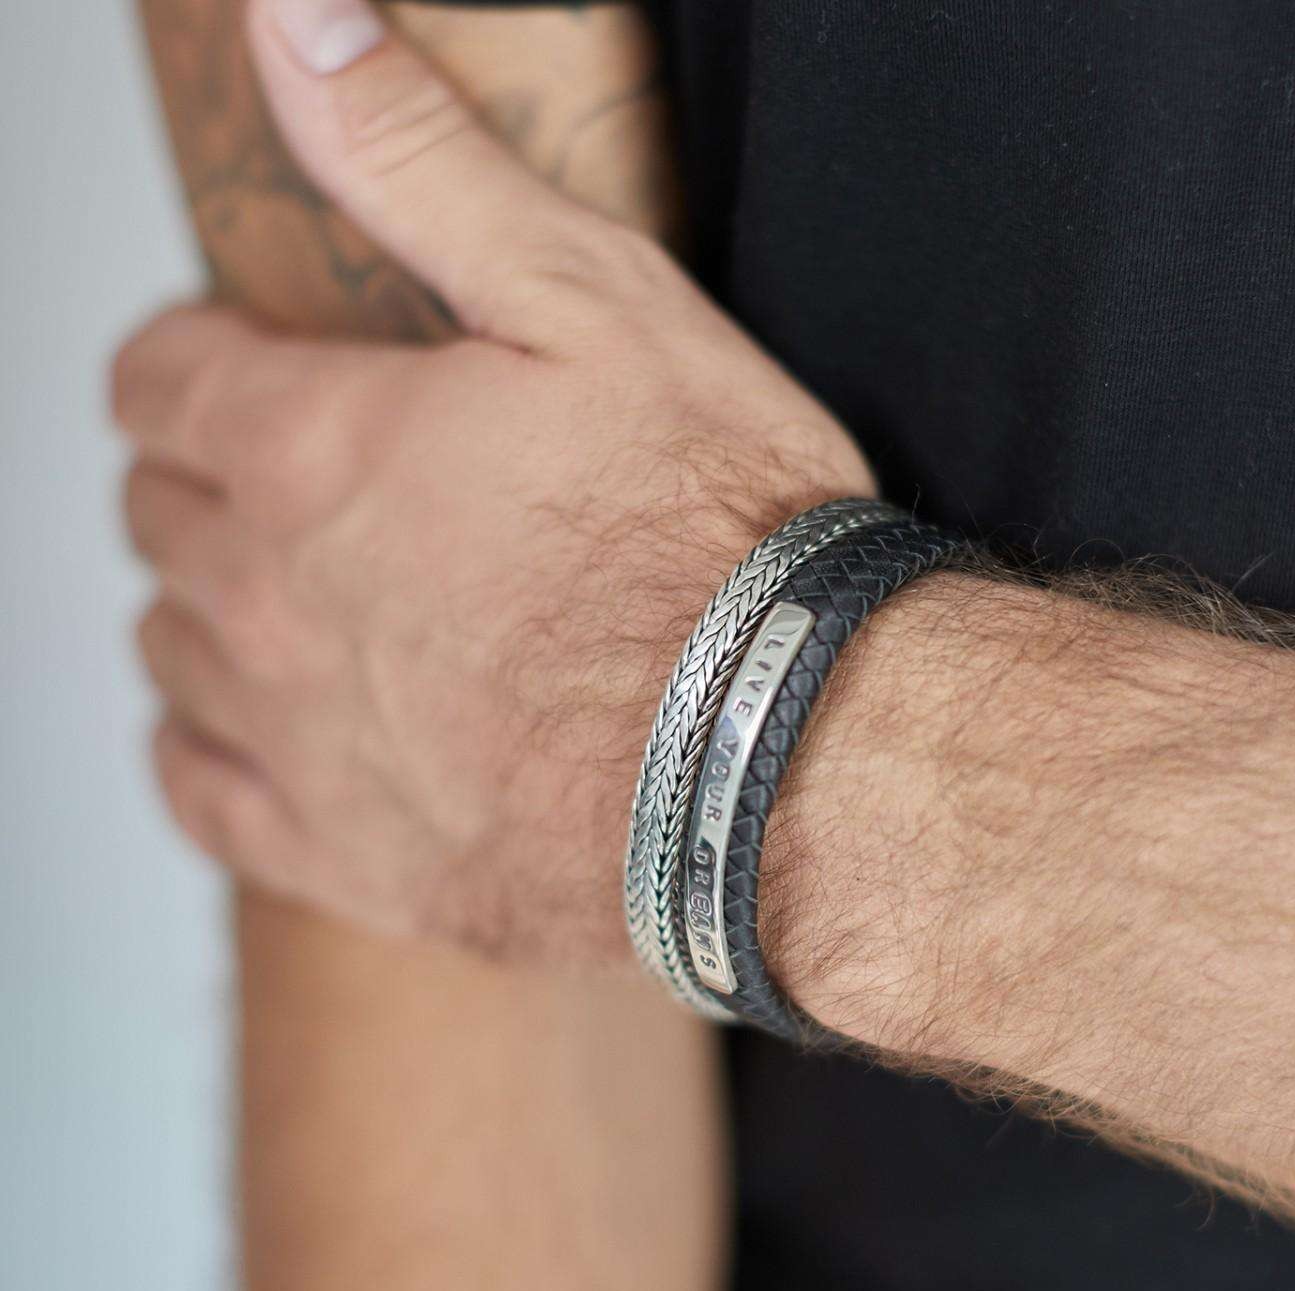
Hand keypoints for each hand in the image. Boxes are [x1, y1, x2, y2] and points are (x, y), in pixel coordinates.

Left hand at [113, 0, 872, 965]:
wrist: (787, 759)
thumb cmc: (716, 541)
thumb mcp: (592, 301)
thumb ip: (420, 163)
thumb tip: (291, 30)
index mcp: (316, 448)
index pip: (162, 380)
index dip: (197, 358)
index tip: (249, 365)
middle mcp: (273, 597)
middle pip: (159, 515)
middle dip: (213, 478)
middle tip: (303, 479)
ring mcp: (301, 738)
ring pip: (170, 649)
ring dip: (212, 607)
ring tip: (303, 598)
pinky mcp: (348, 856)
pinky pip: (199, 796)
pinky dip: (206, 751)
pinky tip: (260, 731)